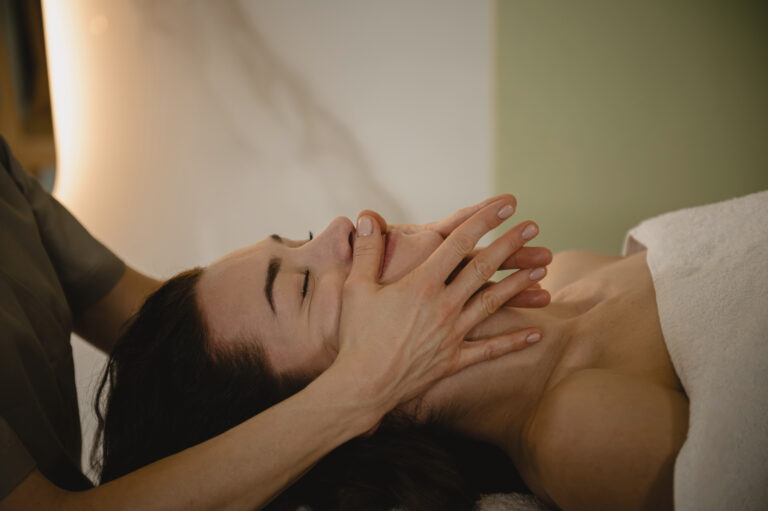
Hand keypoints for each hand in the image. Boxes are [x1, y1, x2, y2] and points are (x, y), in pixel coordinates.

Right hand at [333, 195, 546, 414]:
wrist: (362, 386)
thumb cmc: (356, 335)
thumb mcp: (356, 287)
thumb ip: (366, 249)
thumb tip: (368, 216)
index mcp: (421, 284)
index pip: (458, 243)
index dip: (484, 220)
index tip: (506, 204)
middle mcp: (443, 305)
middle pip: (483, 269)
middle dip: (510, 245)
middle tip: (532, 227)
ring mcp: (452, 334)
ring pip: (492, 303)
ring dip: (518, 285)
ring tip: (541, 269)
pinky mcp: (453, 360)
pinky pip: (488, 350)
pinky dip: (513, 341)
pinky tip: (536, 334)